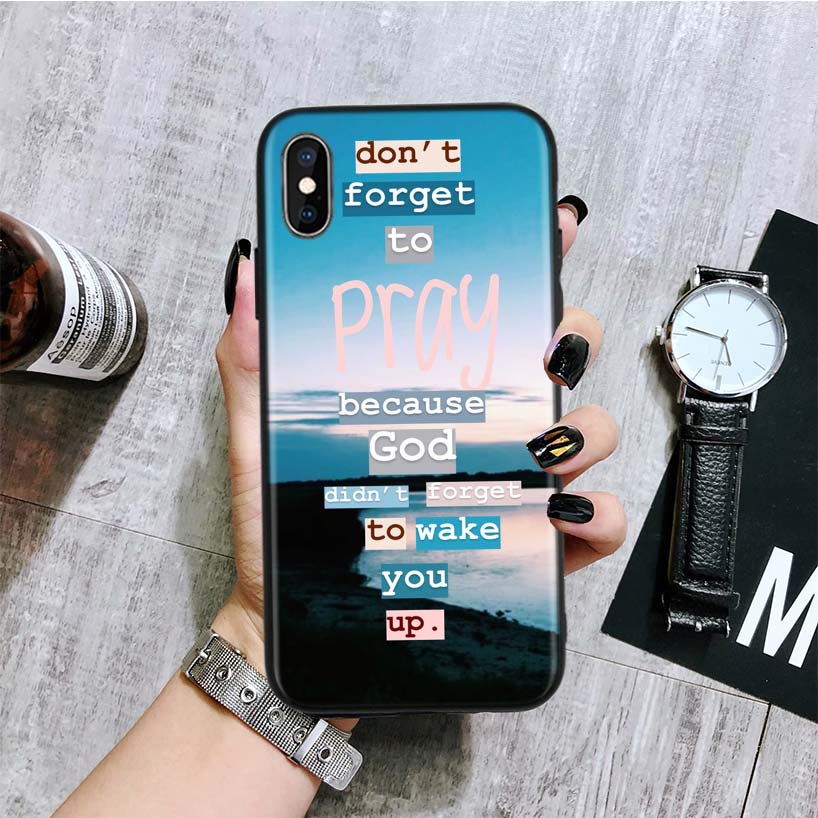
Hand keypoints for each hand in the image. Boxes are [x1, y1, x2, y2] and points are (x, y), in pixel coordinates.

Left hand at [213, 204, 624, 654]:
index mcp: (430, 392)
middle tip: (542, 346)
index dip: (528, 260)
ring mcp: (513, 485)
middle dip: (569, 336)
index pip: (487, 315)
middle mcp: (481, 429)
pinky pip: (595, 523)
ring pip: (588, 431)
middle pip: (557, 358)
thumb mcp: (260, 441)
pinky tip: (559, 514)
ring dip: (583, 428)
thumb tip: (250, 280)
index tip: (546, 221)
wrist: (299, 626)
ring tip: (539, 445)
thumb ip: (252, 362)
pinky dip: (597, 514)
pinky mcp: (531, 549)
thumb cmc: (285, 534)